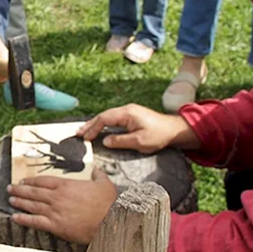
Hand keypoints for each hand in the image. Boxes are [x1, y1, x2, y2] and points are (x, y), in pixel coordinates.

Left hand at [9, 168, 117, 243]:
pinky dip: (24, 219)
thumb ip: (98, 174)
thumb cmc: (107, 203)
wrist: (109, 222)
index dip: (31, 181)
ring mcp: (54, 211)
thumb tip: (97, 169)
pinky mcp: (55, 226)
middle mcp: (57, 197)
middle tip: (10, 188)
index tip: (23, 180)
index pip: (43, 181)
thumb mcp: (104, 183)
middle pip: (33, 192)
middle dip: (20, 190)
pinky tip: (15, 217)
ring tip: (10, 200)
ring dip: (19, 202)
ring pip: (32, 205)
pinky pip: (35, 222)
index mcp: (66, 185)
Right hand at [77, 103, 199, 153]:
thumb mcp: (139, 142)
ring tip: (84, 132)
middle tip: (78, 133)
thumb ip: (120, 141)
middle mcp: (126, 109)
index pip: (104, 119)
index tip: (85, 137)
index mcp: (127, 113)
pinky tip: (99, 129)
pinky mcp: (132, 116)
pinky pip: (113, 119)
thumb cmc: (159, 135)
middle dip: (90, 125)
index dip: (93, 128)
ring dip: (96, 124)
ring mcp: (129, 112)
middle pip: (103, 116)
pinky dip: (104, 124)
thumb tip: (105, 141)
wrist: (174, 130)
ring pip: (107, 117)